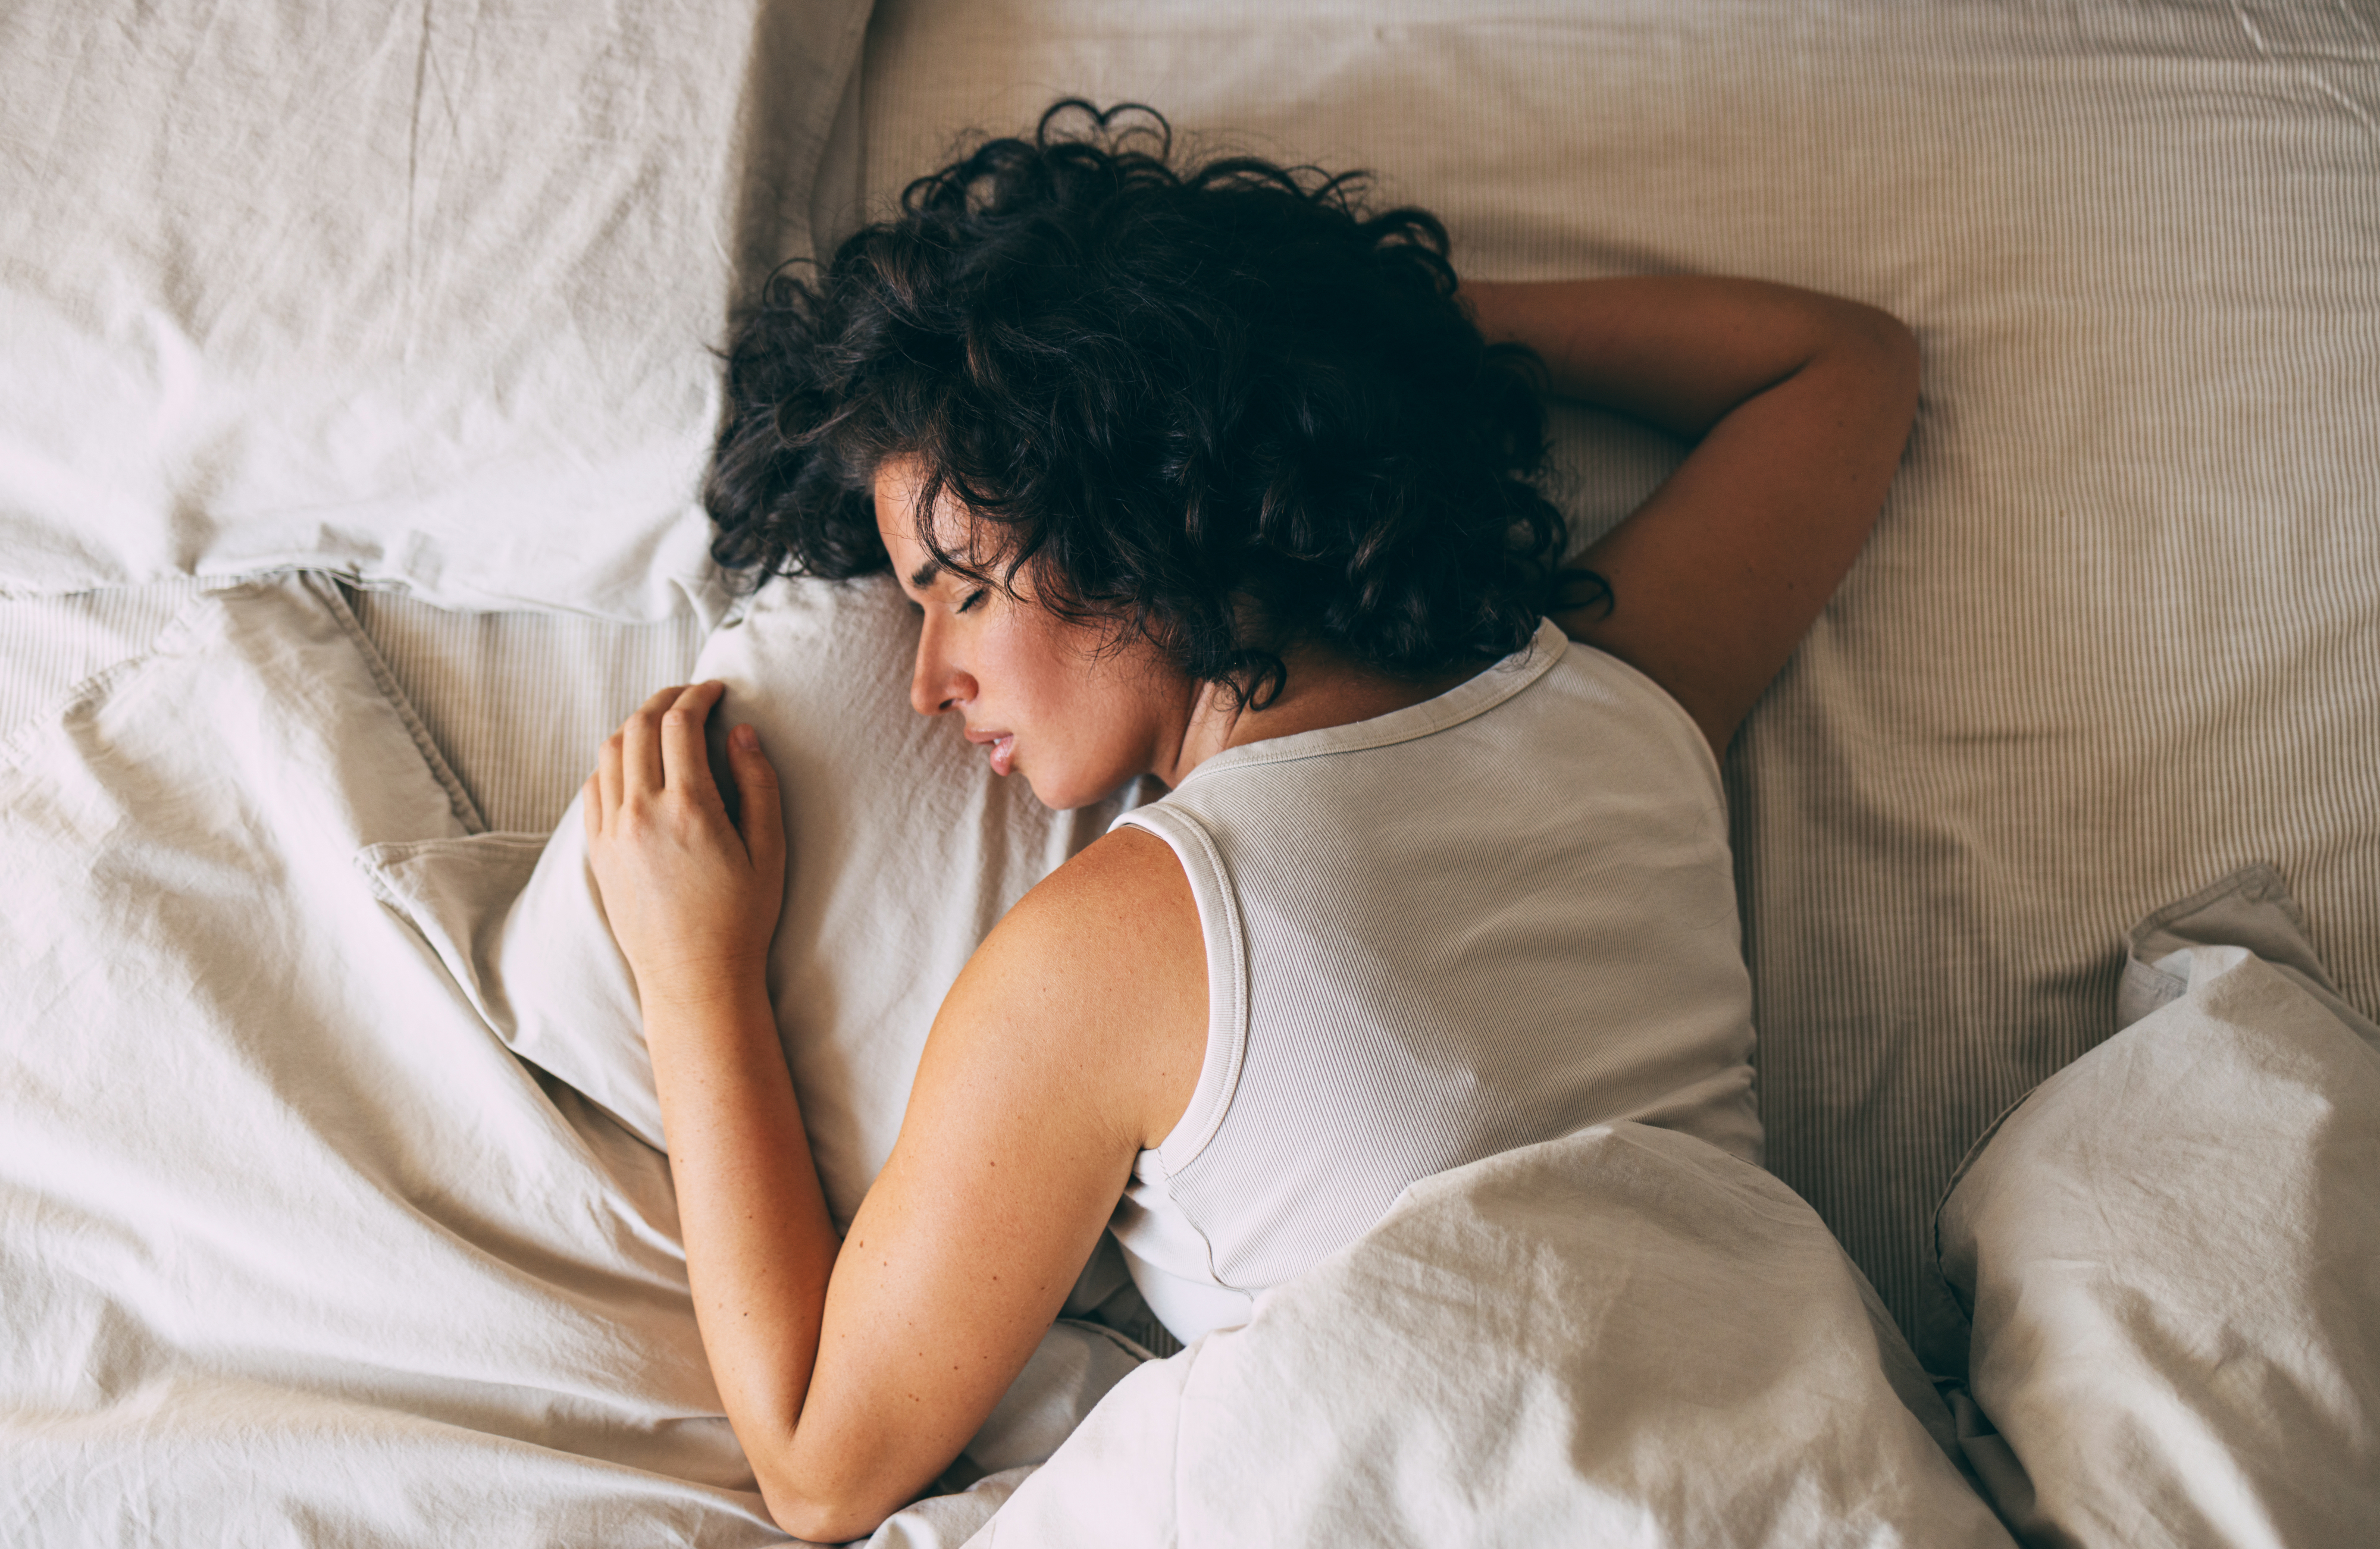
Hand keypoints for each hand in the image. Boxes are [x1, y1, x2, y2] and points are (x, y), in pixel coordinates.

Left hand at [584, 682, 786, 1010]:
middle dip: (664, 699)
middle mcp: (641, 813)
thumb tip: (740, 732)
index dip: (698, 694)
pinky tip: (633, 766)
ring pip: (609, 752)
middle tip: (688, 695)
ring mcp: (612, 832)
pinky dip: (612, 762)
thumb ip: (758, 784)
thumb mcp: (769, 850)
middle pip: (638, 726)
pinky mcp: (598, 852)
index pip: (680, 723)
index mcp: (689, 807)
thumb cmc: (741, 919)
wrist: (694, 978)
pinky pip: (593, 788)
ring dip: (633, 725)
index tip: (714, 688)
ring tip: (660, 724)